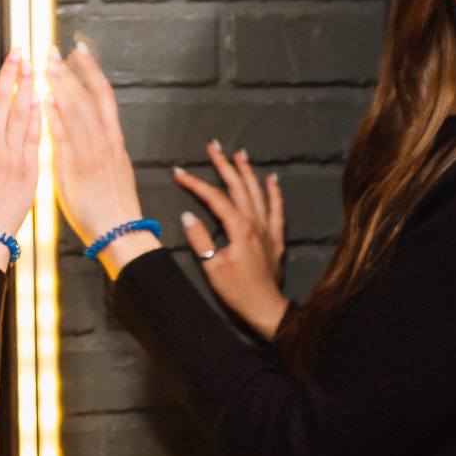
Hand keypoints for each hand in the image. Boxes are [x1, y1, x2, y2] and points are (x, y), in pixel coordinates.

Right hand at [0, 43, 41, 269]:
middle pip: (1, 99)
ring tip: (33, 67)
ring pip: (21, 113)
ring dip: (27, 86)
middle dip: (10, 71)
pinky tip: (43, 99)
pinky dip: (39, 115)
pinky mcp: (30, 169)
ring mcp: (12, 157)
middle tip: (19, 50)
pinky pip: (35, 136)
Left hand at [45, 41, 157, 276]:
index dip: (90, 71)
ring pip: (78, 112)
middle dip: (71, 71)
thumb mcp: (114, 172)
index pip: (102, 96)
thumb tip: (94, 136)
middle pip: (89, 97)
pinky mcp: (77, 169)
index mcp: (113, 140)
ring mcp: (92, 153)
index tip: (79, 51)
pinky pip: (66, 137)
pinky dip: (56, 116)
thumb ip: (102, 150)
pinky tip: (45, 99)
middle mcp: (105, 141)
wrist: (122, 233)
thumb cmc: (114, 208)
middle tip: (55, 49)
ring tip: (47, 64)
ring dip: (62, 86)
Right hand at [175, 142, 288, 340]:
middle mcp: (255, 224)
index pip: (214, 198)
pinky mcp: (275, 238)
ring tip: (239, 153)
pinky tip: (272, 178)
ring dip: (247, 171)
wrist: (266, 309)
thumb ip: (200, 240)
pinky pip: (277, 209)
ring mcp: (268, 230)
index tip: (178, 173)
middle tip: (213, 146)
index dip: (195, 184)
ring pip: (257, 192)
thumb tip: (187, 217)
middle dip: (224, 165)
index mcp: (239, 229)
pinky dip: (274, 192)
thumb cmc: (238, 291)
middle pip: (238, 187)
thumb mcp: (212, 268)